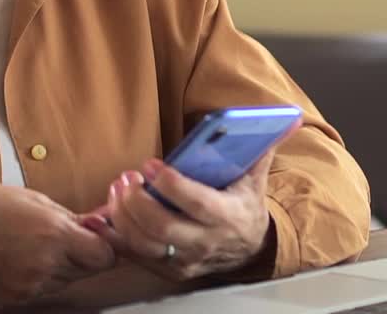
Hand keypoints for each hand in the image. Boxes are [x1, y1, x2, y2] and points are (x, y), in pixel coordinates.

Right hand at [0, 181, 116, 302]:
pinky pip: (44, 289)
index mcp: (55, 234)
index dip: (104, 247)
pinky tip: (22, 259)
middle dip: (83, 255)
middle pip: (88, 270)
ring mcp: (31, 284)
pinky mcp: (17, 297)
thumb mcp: (38, 201)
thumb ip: (71, 219)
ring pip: (66, 280)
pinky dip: (41, 277)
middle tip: (63, 238)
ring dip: (62, 267)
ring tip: (36, 246)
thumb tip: (98, 226)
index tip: (97, 238)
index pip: (104, 256)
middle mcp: (47, 264)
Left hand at [86, 141, 288, 281]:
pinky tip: (100, 217)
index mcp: (228, 216)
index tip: (151, 164)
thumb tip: (286, 118)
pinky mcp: (168, 269)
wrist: (250, 250)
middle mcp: (205, 241)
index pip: (196, 202)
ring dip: (122, 216)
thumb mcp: (256, 177)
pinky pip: (134, 256)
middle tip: (126, 177)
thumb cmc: (245, 205)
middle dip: (137, 201)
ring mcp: (185, 259)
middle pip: (162, 227)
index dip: (170, 184)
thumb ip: (263, 146)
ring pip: (144, 243)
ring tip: (116, 190)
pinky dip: (114, 237)